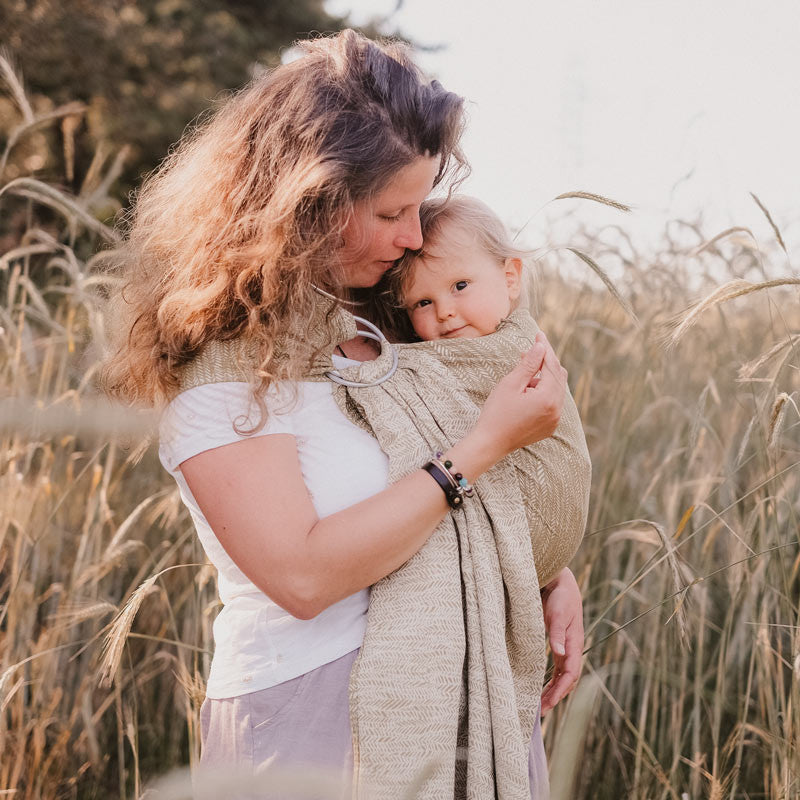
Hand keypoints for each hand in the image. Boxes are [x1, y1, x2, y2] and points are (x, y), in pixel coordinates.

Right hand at [475, 332, 567, 460]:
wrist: (490, 444)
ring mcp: (555, 420)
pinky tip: (527, 389)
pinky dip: (543, 392)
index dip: (545, 349)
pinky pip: (552, 403)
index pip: (552, 366)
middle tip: (529, 351)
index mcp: (548, 398)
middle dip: (545, 362)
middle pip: (558, 376)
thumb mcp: (510, 384)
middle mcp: (557, 410)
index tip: (538, 334)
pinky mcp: (549, 426)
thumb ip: (528, 364)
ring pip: (555, 389)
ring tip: (523, 374)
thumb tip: (540, 346)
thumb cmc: (497, 413)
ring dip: (543, 377)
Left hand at [540, 567, 583, 714]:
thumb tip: (559, 653)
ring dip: (552, 691)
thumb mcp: (558, 614)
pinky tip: (541, 688)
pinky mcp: (557, 644)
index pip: (570, 674)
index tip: (548, 703)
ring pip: (561, 676)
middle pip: (567, 679)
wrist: (560, 583)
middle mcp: (571, 649)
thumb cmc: (560, 597)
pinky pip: (556, 668)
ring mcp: (565, 648)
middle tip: (540, 712)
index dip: (560, 690)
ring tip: (540, 706)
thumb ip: (557, 634)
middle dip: (555, 696)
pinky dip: (550, 681)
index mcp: (574, 644)